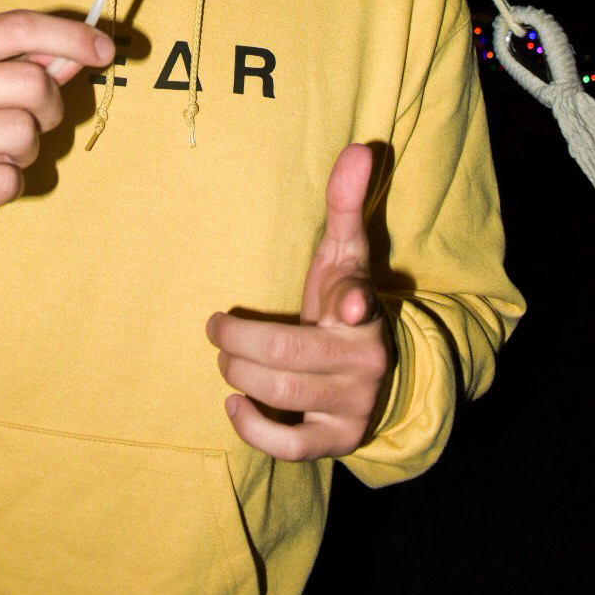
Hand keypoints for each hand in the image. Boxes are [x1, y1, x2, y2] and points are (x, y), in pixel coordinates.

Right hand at [0, 10, 114, 248]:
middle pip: (32, 82)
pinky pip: (9, 180)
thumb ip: (29, 64)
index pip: (16, 27)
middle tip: (33, 123)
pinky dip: (8, 184)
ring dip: (27, 151)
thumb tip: (86, 50)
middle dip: (50, 107)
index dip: (69, 36)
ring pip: (24, 133)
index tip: (105, 50)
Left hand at [206, 143, 393, 460]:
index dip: (354, 302)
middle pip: (286, 354)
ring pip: (281, 395)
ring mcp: (353, 406)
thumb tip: (359, 147)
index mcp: (366, 310)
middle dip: (237, 341)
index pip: (361, 301)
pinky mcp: (338, 441)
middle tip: (216, 328)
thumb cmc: (345, 301)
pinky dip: (254, 429)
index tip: (348, 305)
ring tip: (225, 359)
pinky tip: (234, 405)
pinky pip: (290, 448)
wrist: (378, 372)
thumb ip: (346, 203)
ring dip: (237, 374)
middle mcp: (365, 361)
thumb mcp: (346, 254)